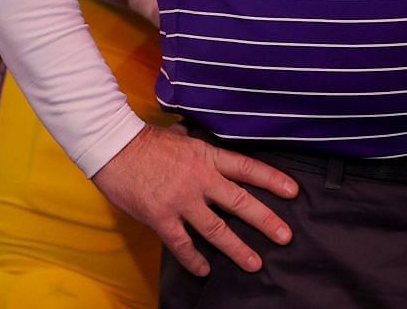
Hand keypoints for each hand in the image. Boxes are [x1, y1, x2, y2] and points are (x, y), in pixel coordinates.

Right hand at [91, 123, 297, 275]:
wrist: (113, 147)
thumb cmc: (145, 141)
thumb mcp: (179, 137)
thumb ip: (195, 145)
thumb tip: (195, 139)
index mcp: (206, 156)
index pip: (247, 168)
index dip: (272, 179)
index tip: (293, 192)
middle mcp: (200, 179)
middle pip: (240, 202)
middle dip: (265, 220)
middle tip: (285, 236)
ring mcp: (181, 200)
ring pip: (216, 229)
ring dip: (237, 248)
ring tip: (254, 263)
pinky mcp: (161, 217)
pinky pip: (183, 244)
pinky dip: (195, 259)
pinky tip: (205, 269)